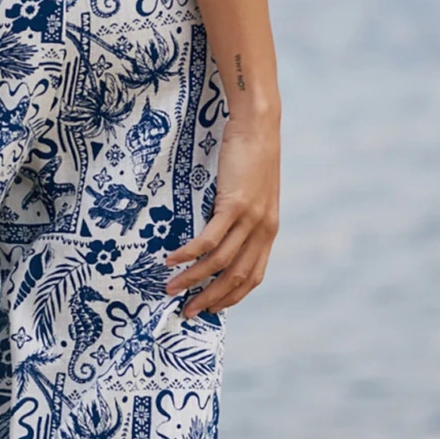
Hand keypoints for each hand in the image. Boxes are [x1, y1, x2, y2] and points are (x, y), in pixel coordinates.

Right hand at [164, 116, 279, 317]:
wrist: (258, 126)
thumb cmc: (251, 155)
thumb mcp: (253, 193)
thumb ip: (243, 217)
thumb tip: (218, 234)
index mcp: (269, 231)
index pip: (253, 276)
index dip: (232, 297)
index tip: (211, 309)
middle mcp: (262, 230)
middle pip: (236, 278)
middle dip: (210, 299)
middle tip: (187, 312)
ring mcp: (250, 219)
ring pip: (219, 263)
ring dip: (193, 279)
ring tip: (170, 288)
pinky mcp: (234, 205)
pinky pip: (209, 239)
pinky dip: (189, 254)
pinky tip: (171, 260)